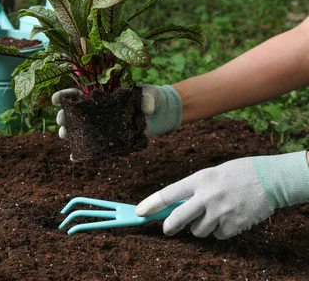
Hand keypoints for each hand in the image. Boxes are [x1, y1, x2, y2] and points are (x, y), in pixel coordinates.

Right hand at [51, 84, 182, 138]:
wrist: (158, 115)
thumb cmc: (150, 98)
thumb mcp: (150, 94)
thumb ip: (148, 98)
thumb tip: (146, 108)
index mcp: (101, 95)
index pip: (78, 93)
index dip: (65, 96)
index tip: (55, 99)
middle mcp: (97, 110)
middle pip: (73, 113)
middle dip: (63, 116)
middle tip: (61, 120)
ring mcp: (101, 126)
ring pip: (78, 129)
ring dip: (68, 133)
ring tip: (64, 136)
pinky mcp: (108, 139)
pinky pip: (91, 145)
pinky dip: (81, 151)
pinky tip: (74, 156)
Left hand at [136, 151, 308, 238]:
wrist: (270, 179)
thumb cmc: (238, 173)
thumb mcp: (211, 174)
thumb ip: (194, 190)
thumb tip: (175, 208)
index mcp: (199, 180)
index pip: (168, 194)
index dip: (151, 204)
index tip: (140, 212)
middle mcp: (207, 197)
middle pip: (178, 219)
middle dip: (170, 226)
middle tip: (168, 229)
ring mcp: (221, 212)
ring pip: (199, 231)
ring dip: (201, 227)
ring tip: (213, 214)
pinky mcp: (234, 225)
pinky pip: (218, 235)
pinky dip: (220, 230)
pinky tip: (229, 218)